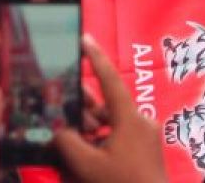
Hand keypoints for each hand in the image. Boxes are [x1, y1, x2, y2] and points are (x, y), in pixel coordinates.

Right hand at [53, 35, 168, 182]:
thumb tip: (58, 131)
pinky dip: (101, 143)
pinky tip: (85, 157)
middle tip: (61, 111)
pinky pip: (118, 139)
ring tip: (70, 140)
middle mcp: (140, 123)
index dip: (95, 58)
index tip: (84, 39)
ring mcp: (145, 138)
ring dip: (89, 131)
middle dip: (82, 111)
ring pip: (110, 125)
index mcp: (130, 119)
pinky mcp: (146, 152)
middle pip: (105, 107)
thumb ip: (67, 143)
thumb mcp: (87, 165)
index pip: (109, 80)